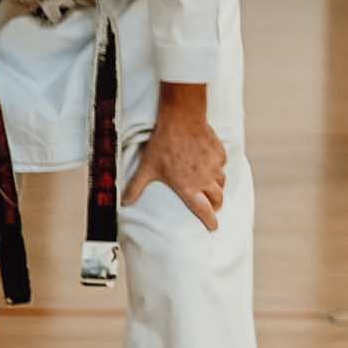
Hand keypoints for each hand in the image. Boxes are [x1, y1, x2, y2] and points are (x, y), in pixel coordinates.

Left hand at [123, 85, 228, 229]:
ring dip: (218, 188)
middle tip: (214, 206)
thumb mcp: (147, 168)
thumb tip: (124, 202)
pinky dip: (218, 168)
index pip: (204, 210)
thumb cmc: (164, 145)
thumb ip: (136, 187)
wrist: (182, 120)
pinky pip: (222, 165)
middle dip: (217, 205)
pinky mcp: (220, 153)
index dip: (210, 221)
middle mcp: (205, 180)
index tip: (214, 227)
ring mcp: (214, 166)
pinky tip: (211, 164)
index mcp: (189, 188)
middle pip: (218, 198)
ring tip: (212, 187)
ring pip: (222, 182)